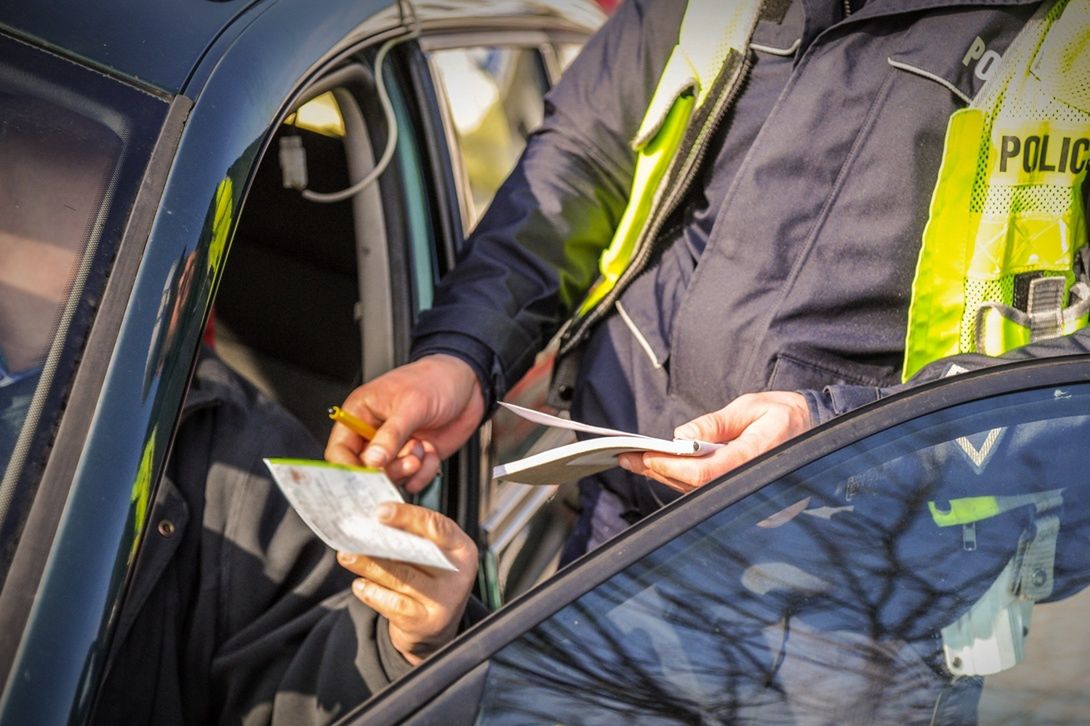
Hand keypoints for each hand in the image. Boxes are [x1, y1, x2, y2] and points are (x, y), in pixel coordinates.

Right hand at [325, 354, 484, 492]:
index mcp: (361, 413)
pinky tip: (431, 454)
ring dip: (408, 470)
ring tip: (421, 450)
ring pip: (389, 478)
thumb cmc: (436, 380)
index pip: (340, 449)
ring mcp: (395, 448)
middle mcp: (374, 433)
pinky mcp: (414, 458)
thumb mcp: (411, 405)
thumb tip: (371, 460)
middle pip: (364, 470)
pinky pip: (412, 481)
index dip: (348, 467)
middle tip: (406, 461)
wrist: (470, 384)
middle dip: (386, 470)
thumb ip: (391, 435)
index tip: (366, 476)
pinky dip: (424, 474)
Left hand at [337, 502, 477, 665]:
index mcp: (461, 548)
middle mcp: (458, 574)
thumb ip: (412, 538)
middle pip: (416, 553)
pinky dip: (373, 593)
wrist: (435, 625)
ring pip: (401, 578)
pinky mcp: (426, 622)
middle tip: (354, 534)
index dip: (408, 517)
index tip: (379, 512)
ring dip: (369, 565)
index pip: (437, 526)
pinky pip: (394, 604)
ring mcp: (444, 600)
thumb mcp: (430, 555)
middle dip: (383, 542)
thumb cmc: (428, 578)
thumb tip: (375, 521)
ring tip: (346, 556)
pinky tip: (359, 584)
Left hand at [618, 391, 809, 492]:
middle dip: (659, 471)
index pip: (706, 471)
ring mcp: (745, 489)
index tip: (647, 456)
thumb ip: (716, 423)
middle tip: (628, 458)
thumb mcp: (750, 406)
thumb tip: (681, 435)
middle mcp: (749, 479)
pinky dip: (679, 478)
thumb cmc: (783, 415)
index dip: (672, 466)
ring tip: (636, 461)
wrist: (814, 429)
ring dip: (664, 476)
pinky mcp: (741, 490)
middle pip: (694, 485)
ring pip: (696, 490)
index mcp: (754, 456)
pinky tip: (659, 467)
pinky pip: (705, 488)